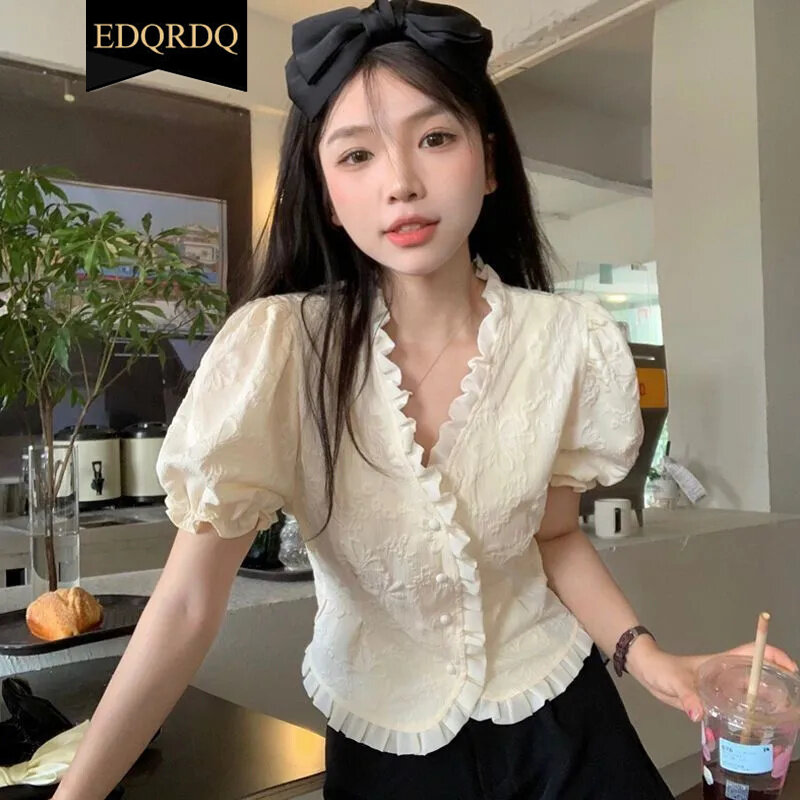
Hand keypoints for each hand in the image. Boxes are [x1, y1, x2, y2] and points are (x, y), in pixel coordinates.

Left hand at [624, 636, 798, 721]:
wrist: (646, 671)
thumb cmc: (661, 668)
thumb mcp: (674, 680)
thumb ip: (686, 696)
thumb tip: (698, 714)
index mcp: (721, 663)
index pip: (753, 653)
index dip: (774, 656)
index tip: (791, 670)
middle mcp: (725, 674)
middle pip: (758, 674)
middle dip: (778, 684)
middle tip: (791, 704)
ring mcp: (720, 687)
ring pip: (750, 692)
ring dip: (766, 702)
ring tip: (779, 719)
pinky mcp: (712, 701)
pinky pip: (736, 707)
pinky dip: (747, 716)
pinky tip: (754, 730)